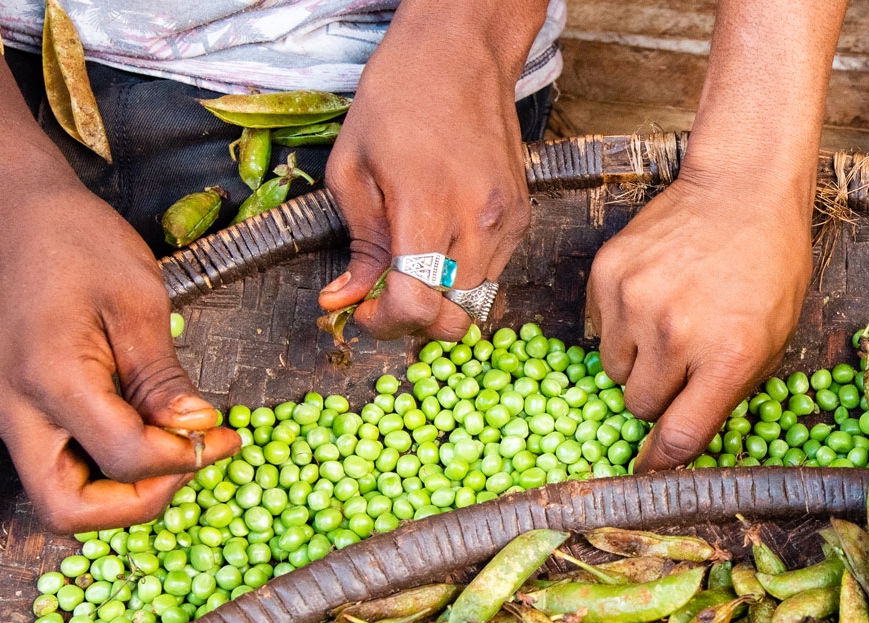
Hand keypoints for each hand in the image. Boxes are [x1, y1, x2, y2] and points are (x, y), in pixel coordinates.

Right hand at [0, 189, 238, 532]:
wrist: (14, 215)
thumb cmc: (78, 243)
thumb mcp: (138, 301)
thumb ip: (164, 378)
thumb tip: (199, 430)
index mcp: (50, 380)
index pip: (124, 457)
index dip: (184, 458)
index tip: (226, 436)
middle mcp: (16, 412)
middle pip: (67, 511)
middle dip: (138, 504)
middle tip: (189, 463)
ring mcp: (7, 416)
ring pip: (58, 499)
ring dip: (119, 495)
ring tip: (172, 450)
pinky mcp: (14, 412)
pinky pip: (58, 467)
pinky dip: (103, 470)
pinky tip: (145, 436)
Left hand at [315, 1, 540, 339]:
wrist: (460, 53)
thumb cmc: (397, 97)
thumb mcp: (351, 167)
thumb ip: (356, 243)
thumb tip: (346, 299)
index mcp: (427, 204)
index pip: (417, 303)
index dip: (385, 324)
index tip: (364, 313)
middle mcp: (478, 219)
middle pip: (452, 314)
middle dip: (412, 319)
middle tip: (383, 296)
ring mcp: (508, 220)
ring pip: (477, 298)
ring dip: (441, 298)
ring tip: (411, 266)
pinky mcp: (523, 216)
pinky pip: (495, 271)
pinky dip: (464, 274)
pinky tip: (440, 242)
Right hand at [587, 173, 813, 469]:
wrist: (741, 190)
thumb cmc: (769, 267)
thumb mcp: (774, 339)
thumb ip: (729, 391)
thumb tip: (685, 440)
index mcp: (729, 356)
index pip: (680, 435)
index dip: (661, 463)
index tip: (650, 470)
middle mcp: (677, 333)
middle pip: (641, 405)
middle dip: (658, 397)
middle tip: (679, 367)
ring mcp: (637, 301)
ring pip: (614, 370)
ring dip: (636, 361)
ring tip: (666, 326)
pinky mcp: (608, 274)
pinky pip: (599, 329)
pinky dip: (620, 325)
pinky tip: (651, 297)